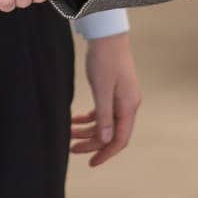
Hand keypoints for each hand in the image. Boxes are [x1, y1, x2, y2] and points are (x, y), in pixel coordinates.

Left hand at [72, 33, 141, 166]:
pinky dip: (90, 118)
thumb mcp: (102, 89)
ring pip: (105, 122)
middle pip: (110, 133)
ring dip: (88, 130)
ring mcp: (121, 97)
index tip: (91, 163)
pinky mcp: (113, 90)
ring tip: (69, 132)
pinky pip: (103, 111)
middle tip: (70, 148)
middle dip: (91, 142)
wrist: (108, 34)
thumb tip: (106, 140)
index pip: (119, 139)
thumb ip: (104, 115)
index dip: (105, 153)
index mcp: (128, 106)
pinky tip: (76, 119)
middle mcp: (127, 104)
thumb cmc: (105, 59)